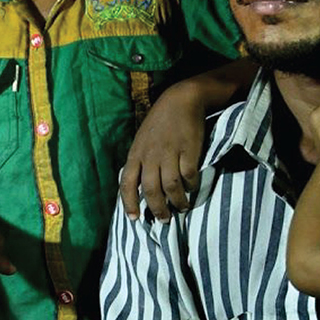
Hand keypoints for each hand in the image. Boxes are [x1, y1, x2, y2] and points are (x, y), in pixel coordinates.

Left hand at [119, 80, 204, 220]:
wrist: (182, 99)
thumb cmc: (161, 122)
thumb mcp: (142, 140)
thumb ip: (140, 161)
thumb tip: (140, 186)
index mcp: (136, 154)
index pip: (127, 184)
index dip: (129, 203)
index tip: (134, 218)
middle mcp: (150, 155)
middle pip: (151, 190)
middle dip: (157, 209)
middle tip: (164, 220)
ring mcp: (169, 153)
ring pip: (171, 187)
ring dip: (177, 202)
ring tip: (182, 208)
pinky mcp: (189, 150)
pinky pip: (189, 175)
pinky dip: (191, 185)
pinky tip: (193, 188)